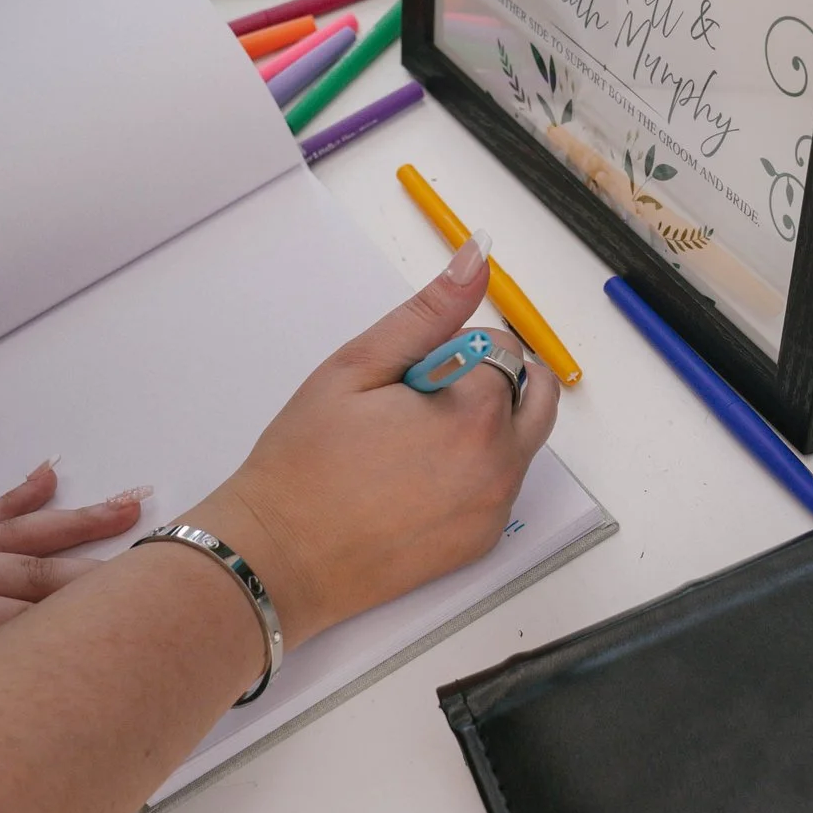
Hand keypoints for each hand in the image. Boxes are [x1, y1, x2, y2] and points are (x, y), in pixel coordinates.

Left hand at [0, 464, 149, 740]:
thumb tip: (45, 728)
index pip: (36, 630)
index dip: (98, 634)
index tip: (156, 630)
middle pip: (40, 579)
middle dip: (109, 578)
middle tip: (174, 565)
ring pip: (18, 542)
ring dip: (81, 526)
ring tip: (139, 504)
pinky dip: (16, 501)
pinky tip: (51, 477)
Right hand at [180, 238, 558, 650]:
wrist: (278, 557)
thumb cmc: (304, 461)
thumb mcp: (358, 367)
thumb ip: (429, 311)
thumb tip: (479, 256)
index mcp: (475, 415)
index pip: (501, 347)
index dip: (452, 350)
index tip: (405, 378)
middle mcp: (500, 466)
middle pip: (533, 393)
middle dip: (491, 380)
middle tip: (422, 396)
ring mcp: (494, 510)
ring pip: (520, 440)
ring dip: (484, 426)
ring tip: (409, 442)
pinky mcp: (481, 543)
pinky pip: (500, 486)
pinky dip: (474, 471)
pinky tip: (413, 481)